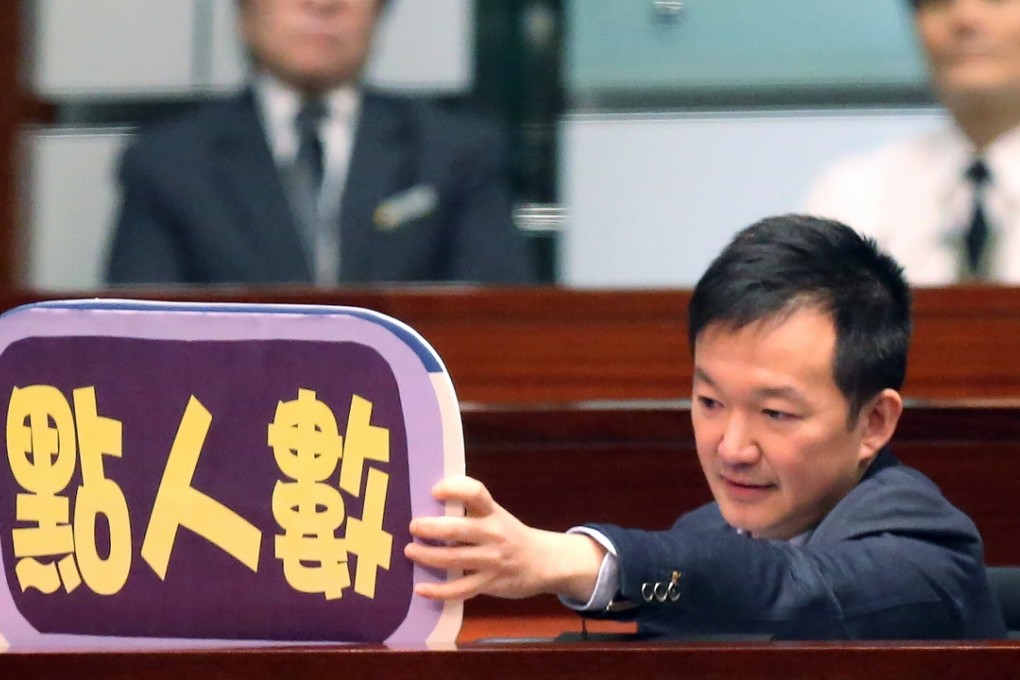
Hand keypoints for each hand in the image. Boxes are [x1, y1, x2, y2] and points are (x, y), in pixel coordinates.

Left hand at [404, 476, 605, 601]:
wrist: (544, 562)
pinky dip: (438, 591)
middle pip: (457, 529)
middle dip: (430, 528)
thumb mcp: (496, 516)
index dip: (454, 489)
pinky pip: (459, 589)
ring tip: (410, 551)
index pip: (475, 493)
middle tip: (412, 527)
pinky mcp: (490, 583)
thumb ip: (471, 510)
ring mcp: (492, 560)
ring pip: (453, 559)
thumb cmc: (511, 535)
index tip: (435, 491)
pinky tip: (420, 589)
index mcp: (493, 512)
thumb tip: (430, 503)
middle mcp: (493, 534)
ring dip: (427, 556)